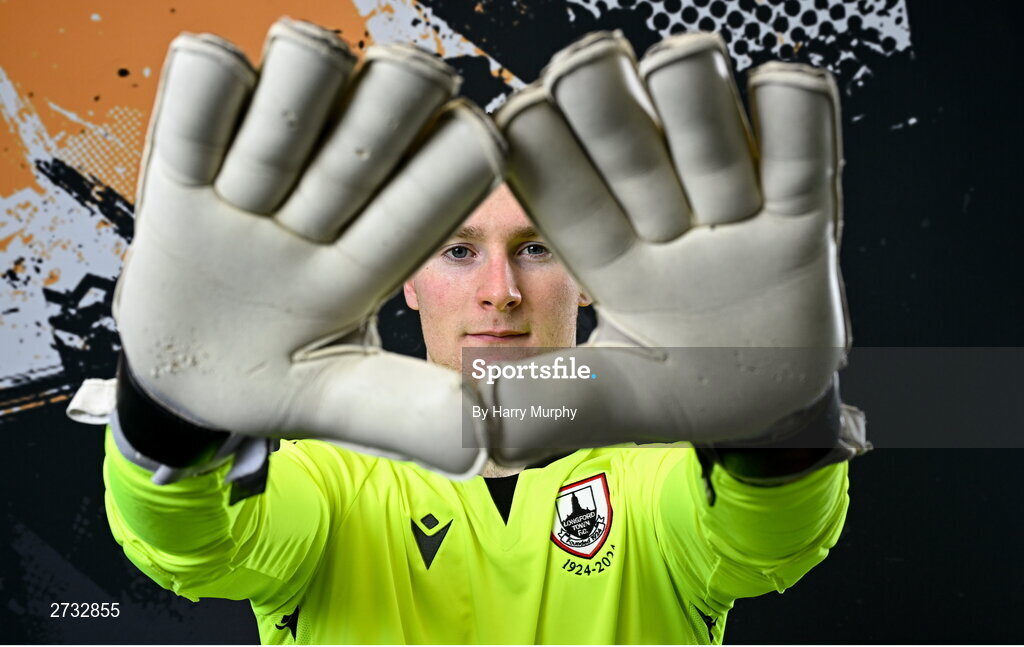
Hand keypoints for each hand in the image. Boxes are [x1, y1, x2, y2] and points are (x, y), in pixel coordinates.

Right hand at [115, 18, 502, 476]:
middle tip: (332, 186)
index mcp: (391, 234)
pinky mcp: (196, 138)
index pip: (452, 172)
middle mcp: (343, 175)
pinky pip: (207, 74)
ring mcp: (271, 148)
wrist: (180, 367)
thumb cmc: (276, 380)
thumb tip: (494, 440)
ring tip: (248, 192)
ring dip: (287, 115)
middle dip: (383, 117)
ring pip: (309, 61)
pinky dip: (208, 99)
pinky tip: (203, 162)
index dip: (458, 162)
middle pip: (395, 91)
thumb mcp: (340, 401)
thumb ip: (414, 414)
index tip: (465, 160)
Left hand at [490, 31, 848, 462]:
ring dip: (691, 95)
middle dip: (605, 105)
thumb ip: (547, 406)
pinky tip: (779, 81)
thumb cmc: (681, 396)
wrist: (774, 405)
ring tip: (684, 65)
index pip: (562, 193)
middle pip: (627, 139)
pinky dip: (796, 110)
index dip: (541, 153)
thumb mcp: (615, 405)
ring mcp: (733, 206)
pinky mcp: (803, 211)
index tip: (521, 119)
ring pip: (707, 126)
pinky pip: (804, 147)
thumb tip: (466, 427)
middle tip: (585, 68)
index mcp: (604, 254)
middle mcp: (661, 213)